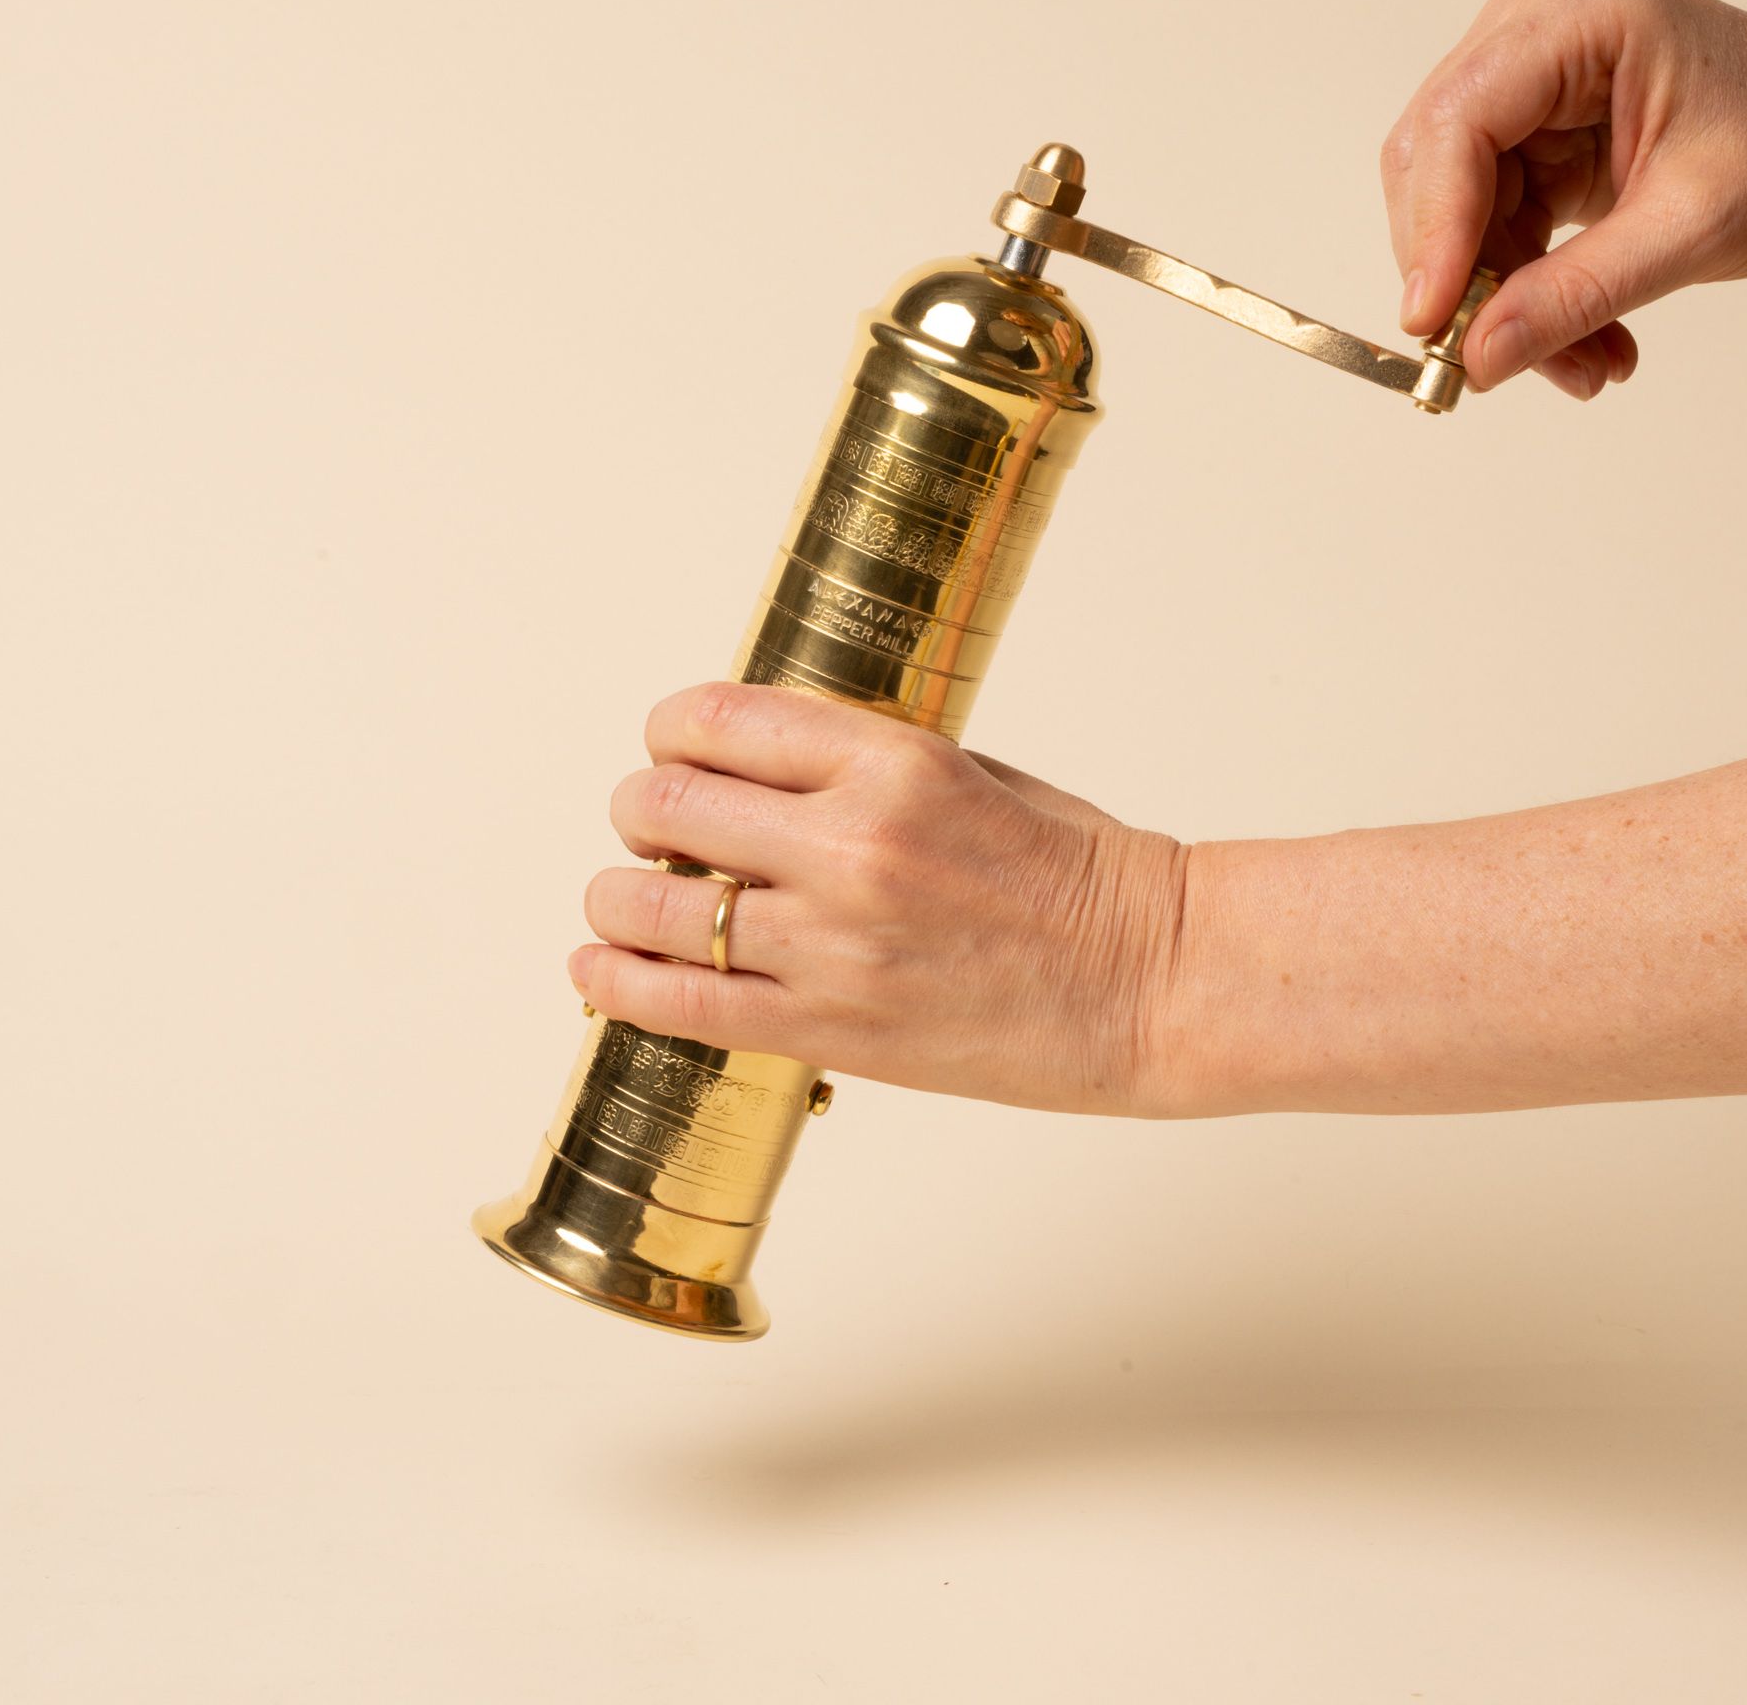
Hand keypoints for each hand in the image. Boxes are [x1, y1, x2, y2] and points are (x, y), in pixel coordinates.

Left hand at [568, 683, 1189, 1115]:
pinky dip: (615, 980)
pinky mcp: (828, 1028)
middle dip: (642, 807)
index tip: (672, 746)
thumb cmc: (1077, 874)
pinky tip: (597, 966)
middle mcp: (849, 843)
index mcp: (893, 760)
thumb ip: (861, 763)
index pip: (716, 719)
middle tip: (654, 824)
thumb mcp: (974, 772)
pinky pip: (677, 1004)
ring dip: (618, 893)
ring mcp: (832, 942)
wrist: (1148, 980)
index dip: (670, 729)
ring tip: (627, 899)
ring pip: (648, 903)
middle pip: (663, 800)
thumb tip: (759, 766)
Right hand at [1381, 0, 1746, 399]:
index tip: (1433, 324)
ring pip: (1455, 209)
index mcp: (1579, 13)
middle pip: (1436, 165)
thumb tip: (1477, 359)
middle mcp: (1534, 27)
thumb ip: (1576, 294)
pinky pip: (1488, 225)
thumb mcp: (1692, 230)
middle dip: (1462, 274)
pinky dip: (1524, 292)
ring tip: (1581, 366)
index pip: (1459, 123)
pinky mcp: (1531, 130)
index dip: (1433, 229)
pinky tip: (1582, 341)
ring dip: (1501, 300)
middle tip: (1488, 363)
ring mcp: (1527, 77)